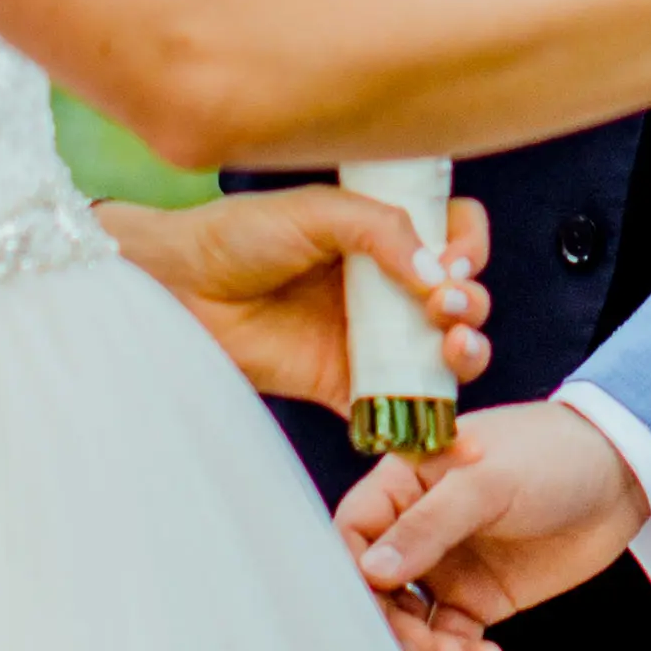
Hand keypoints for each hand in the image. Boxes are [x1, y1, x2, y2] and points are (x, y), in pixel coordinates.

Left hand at [102, 186, 489, 408]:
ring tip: (451, 346)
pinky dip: (432, 435)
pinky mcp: (344, 389)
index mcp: (383, 237)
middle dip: (470, 304)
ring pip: (441, 357)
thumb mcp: (316, 210)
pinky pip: (397, 415)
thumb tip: (438, 273)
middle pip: (459, 301)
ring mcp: (368, 341)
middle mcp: (384, 289)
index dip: (468, 246)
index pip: (453, 237)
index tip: (455, 258)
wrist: (179, 286)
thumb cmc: (239, 234)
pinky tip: (456, 440)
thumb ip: (381, 229)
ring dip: (466, 353)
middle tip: (445, 305)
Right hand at [338, 400, 650, 650]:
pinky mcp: (480, 598)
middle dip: (393, 626)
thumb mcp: (488, 481)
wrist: (625, 473)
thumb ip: (429, 525)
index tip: (368, 605)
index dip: (349, 572)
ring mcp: (447, 565)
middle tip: (428, 647)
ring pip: (410, 622)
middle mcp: (418, 527)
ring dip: (428, 650)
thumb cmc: (553, 453)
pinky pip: (452, 638)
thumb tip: (370, 570)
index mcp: (406, 482)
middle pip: (375, 589)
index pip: (353, 531)